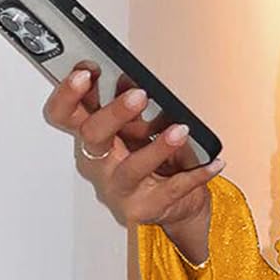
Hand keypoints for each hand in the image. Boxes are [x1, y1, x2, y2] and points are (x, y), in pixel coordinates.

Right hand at [45, 65, 223, 229]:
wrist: (175, 207)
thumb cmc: (153, 164)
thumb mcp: (139, 130)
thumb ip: (131, 108)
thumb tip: (128, 80)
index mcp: (93, 140)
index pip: (64, 115)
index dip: (68, 94)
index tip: (85, 72)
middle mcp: (100, 164)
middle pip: (93, 136)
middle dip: (114, 113)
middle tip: (139, 95)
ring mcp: (120, 189)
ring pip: (132, 168)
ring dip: (158, 147)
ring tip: (181, 130)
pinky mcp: (146, 207)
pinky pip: (174, 188)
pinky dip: (198, 174)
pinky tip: (214, 162)